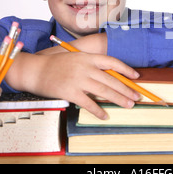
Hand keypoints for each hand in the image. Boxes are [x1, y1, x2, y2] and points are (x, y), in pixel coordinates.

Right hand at [5, 51, 139, 119]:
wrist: (36, 70)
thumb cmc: (56, 64)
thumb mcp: (75, 58)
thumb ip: (91, 65)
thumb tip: (109, 76)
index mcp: (88, 57)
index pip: (112, 62)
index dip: (126, 69)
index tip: (136, 77)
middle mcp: (85, 67)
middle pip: (111, 80)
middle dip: (126, 90)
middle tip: (136, 98)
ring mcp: (78, 79)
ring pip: (104, 91)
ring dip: (118, 100)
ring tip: (128, 105)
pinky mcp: (70, 92)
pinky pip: (89, 104)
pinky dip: (98, 111)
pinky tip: (105, 116)